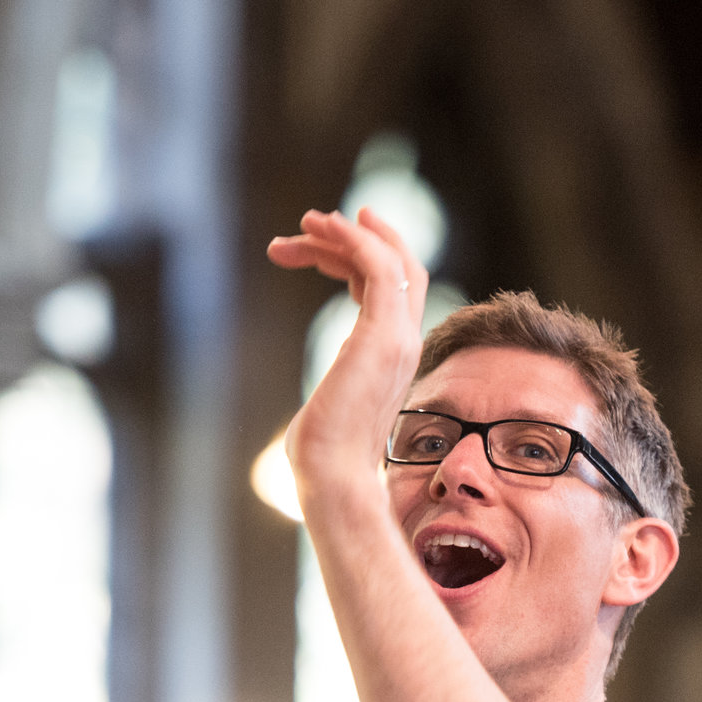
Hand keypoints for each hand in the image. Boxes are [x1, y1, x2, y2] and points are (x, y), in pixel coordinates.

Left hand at [266, 207, 428, 501]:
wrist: (332, 478)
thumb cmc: (320, 458)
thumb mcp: (324, 409)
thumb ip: (329, 395)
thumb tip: (311, 421)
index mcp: (390, 356)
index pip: (386, 288)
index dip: (355, 256)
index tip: (312, 242)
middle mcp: (402, 341)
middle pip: (395, 265)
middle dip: (348, 239)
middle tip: (299, 230)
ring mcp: (398, 337)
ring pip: (389, 258)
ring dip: (345, 232)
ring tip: (302, 223)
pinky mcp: (383, 335)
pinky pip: (378, 265)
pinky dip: (352, 238)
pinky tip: (317, 229)